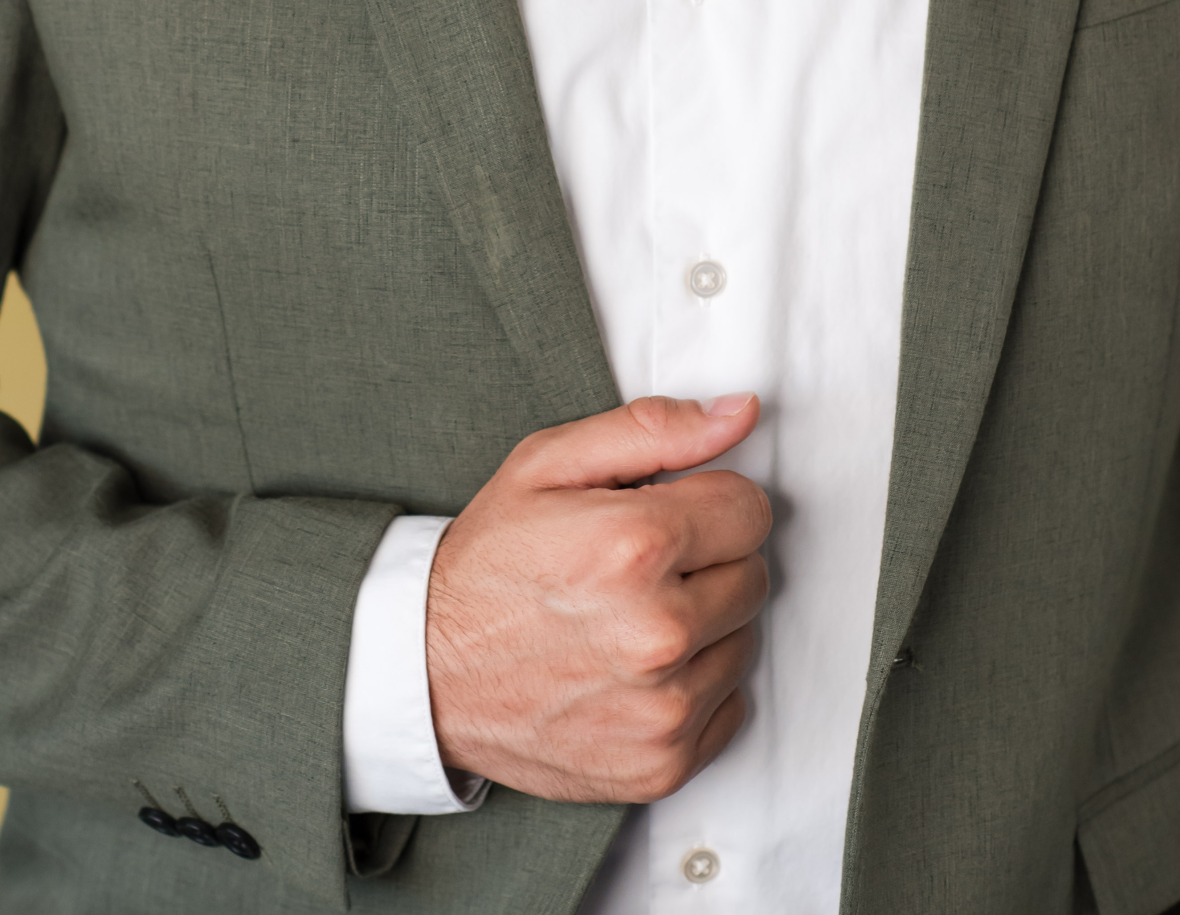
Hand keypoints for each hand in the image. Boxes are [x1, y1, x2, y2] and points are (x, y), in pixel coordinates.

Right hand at [425, 394, 769, 802]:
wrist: (426, 673)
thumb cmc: (489, 562)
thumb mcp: (548, 464)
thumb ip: (654, 430)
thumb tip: (741, 413)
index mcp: (636, 545)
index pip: (750, 509)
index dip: (707, 503)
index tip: (665, 516)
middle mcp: (659, 632)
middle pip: (753, 576)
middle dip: (706, 562)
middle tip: (639, 569)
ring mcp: (663, 708)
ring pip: (743, 642)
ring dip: (703, 627)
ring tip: (630, 619)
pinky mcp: (661, 765)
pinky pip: (729, 708)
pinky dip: (694, 688)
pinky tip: (636, 672)